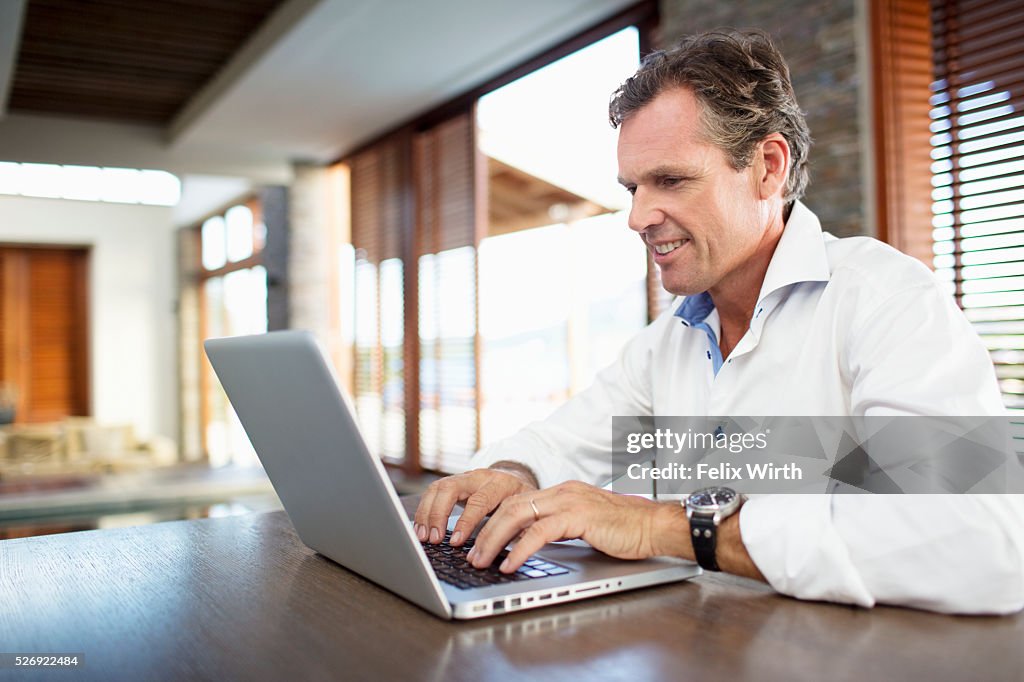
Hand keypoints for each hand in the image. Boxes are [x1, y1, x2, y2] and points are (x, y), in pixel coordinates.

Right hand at [413, 466, 537, 545]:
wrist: (516, 480)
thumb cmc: (521, 501)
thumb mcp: (526, 513)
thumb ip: (518, 530)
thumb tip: (511, 558)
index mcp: (500, 484)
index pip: (479, 500)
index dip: (466, 522)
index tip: (456, 542)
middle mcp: (479, 476)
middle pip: (451, 488)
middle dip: (439, 514)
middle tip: (435, 539)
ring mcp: (464, 477)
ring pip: (438, 488)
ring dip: (427, 513)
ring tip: (423, 537)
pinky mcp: (452, 483)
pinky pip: (433, 492)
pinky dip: (424, 510)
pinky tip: (421, 529)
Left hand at [466, 480, 664, 571]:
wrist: (658, 526)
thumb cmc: (627, 531)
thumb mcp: (586, 527)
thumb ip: (561, 530)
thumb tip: (532, 547)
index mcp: (562, 492)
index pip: (516, 502)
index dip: (492, 521)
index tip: (476, 542)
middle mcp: (562, 492)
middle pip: (509, 506)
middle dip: (484, 530)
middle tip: (469, 554)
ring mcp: (570, 501)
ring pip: (517, 515)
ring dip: (493, 539)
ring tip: (480, 561)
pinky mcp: (580, 516)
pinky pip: (539, 532)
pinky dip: (519, 549)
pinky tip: (509, 564)